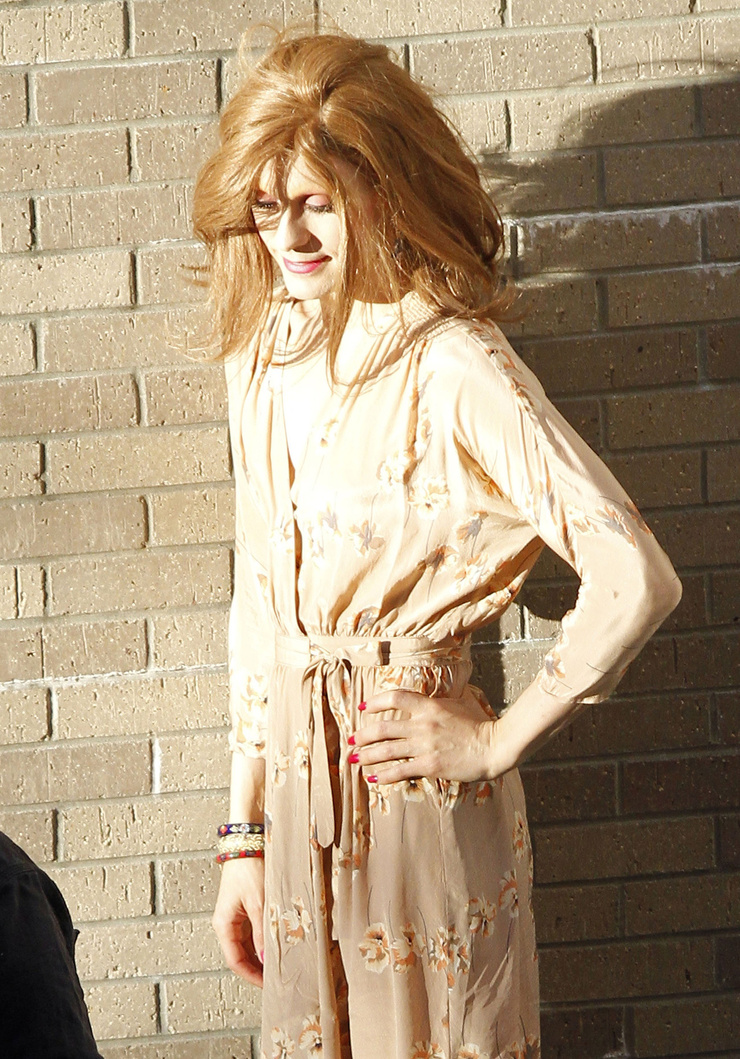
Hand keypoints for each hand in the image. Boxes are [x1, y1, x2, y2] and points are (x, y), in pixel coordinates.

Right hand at [212, 857, 264, 986]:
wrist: (247, 844)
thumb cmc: (249, 869)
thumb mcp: (258, 903)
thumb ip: (262, 932)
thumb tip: (265, 958)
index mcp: (224, 924)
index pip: (234, 961)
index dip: (251, 975)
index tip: (267, 985)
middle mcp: (227, 923)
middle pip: (240, 955)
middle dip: (257, 968)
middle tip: (276, 978)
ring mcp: (235, 917)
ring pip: (247, 945)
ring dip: (261, 955)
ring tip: (279, 964)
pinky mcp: (245, 909)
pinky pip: (253, 933)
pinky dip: (263, 941)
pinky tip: (276, 945)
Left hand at [350, 685, 508, 784]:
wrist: (493, 746)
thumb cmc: (478, 726)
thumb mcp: (455, 705)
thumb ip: (434, 706)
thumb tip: (419, 705)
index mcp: (429, 706)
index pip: (395, 698)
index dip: (375, 702)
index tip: (363, 708)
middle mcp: (423, 724)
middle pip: (383, 728)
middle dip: (363, 735)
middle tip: (352, 740)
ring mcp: (425, 746)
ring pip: (387, 750)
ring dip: (367, 755)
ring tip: (355, 759)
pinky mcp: (429, 765)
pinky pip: (400, 770)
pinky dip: (383, 774)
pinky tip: (373, 777)